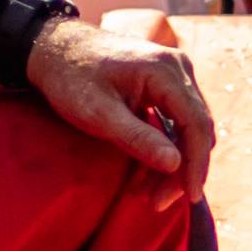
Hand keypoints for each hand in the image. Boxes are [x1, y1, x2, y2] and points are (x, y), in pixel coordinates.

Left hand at [23, 14, 214, 196]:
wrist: (55, 48)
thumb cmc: (72, 77)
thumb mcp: (98, 113)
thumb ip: (137, 138)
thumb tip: (175, 165)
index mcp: (165, 71)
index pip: (196, 125)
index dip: (196, 165)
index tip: (190, 197)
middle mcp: (178, 69)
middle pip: (196, 128)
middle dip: (182, 169)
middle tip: (158, 202)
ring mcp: (173, 75)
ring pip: (187, 128)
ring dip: (173, 162)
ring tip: (148, 194)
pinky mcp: (164, 84)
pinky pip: (175, 121)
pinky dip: (164, 148)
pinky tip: (147, 173)